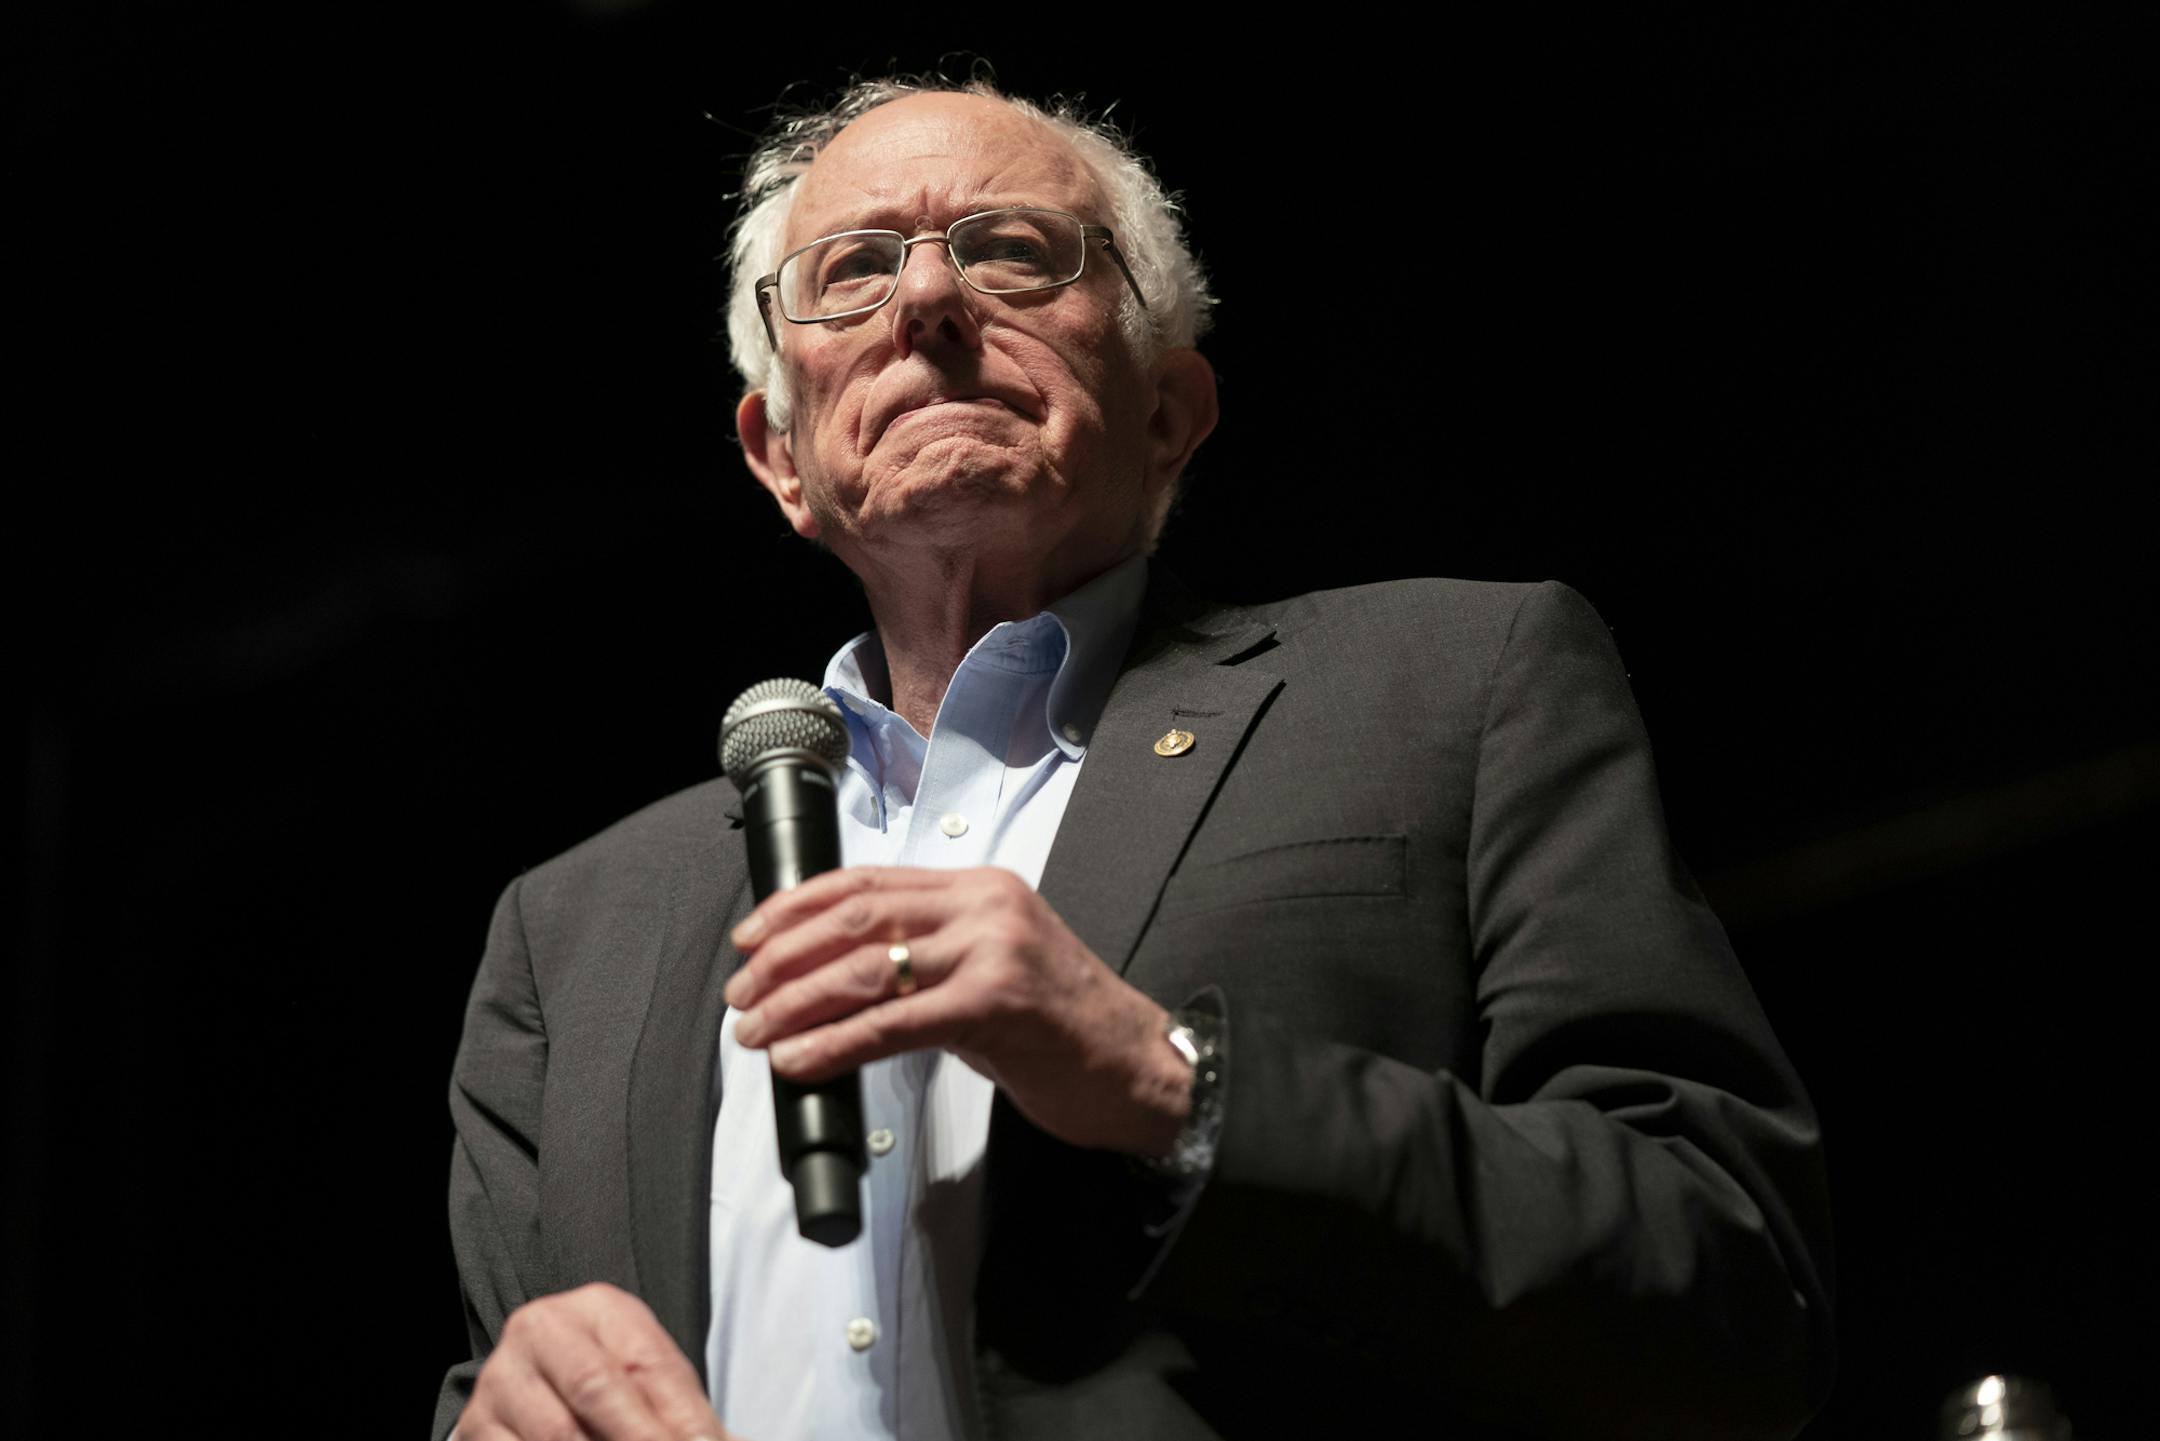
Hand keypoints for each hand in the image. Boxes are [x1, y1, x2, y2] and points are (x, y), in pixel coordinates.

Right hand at [458, 1282, 737, 1440]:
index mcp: (597, 1308)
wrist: (537, 1381)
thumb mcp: (646, 1379)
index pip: (647, 1362)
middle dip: (640, 1436)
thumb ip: (680, 1410)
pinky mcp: (476, 1424)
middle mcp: (541, 1329)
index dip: (683, 1416)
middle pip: (595, 1388)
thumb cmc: (608, 1378)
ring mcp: (502, 1377)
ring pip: (556, 1432)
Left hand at [724, 866, 1190, 1156]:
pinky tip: (802, 1060)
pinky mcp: (998, 1003)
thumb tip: (837, 979)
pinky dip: (835, 1043)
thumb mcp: (992, 969)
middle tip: (742, 993)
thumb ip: (929, 958)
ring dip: (796, 1002)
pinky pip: (894, 1023)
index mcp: (981, 888)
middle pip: (857, 917)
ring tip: (757, 1031)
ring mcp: (995, 950)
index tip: (752, 937)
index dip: (798, 907)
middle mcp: (986, 906)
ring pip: (867, 967)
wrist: (1141, 1069)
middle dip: (784, 956)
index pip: (868, 882)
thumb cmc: (1064, 1030)